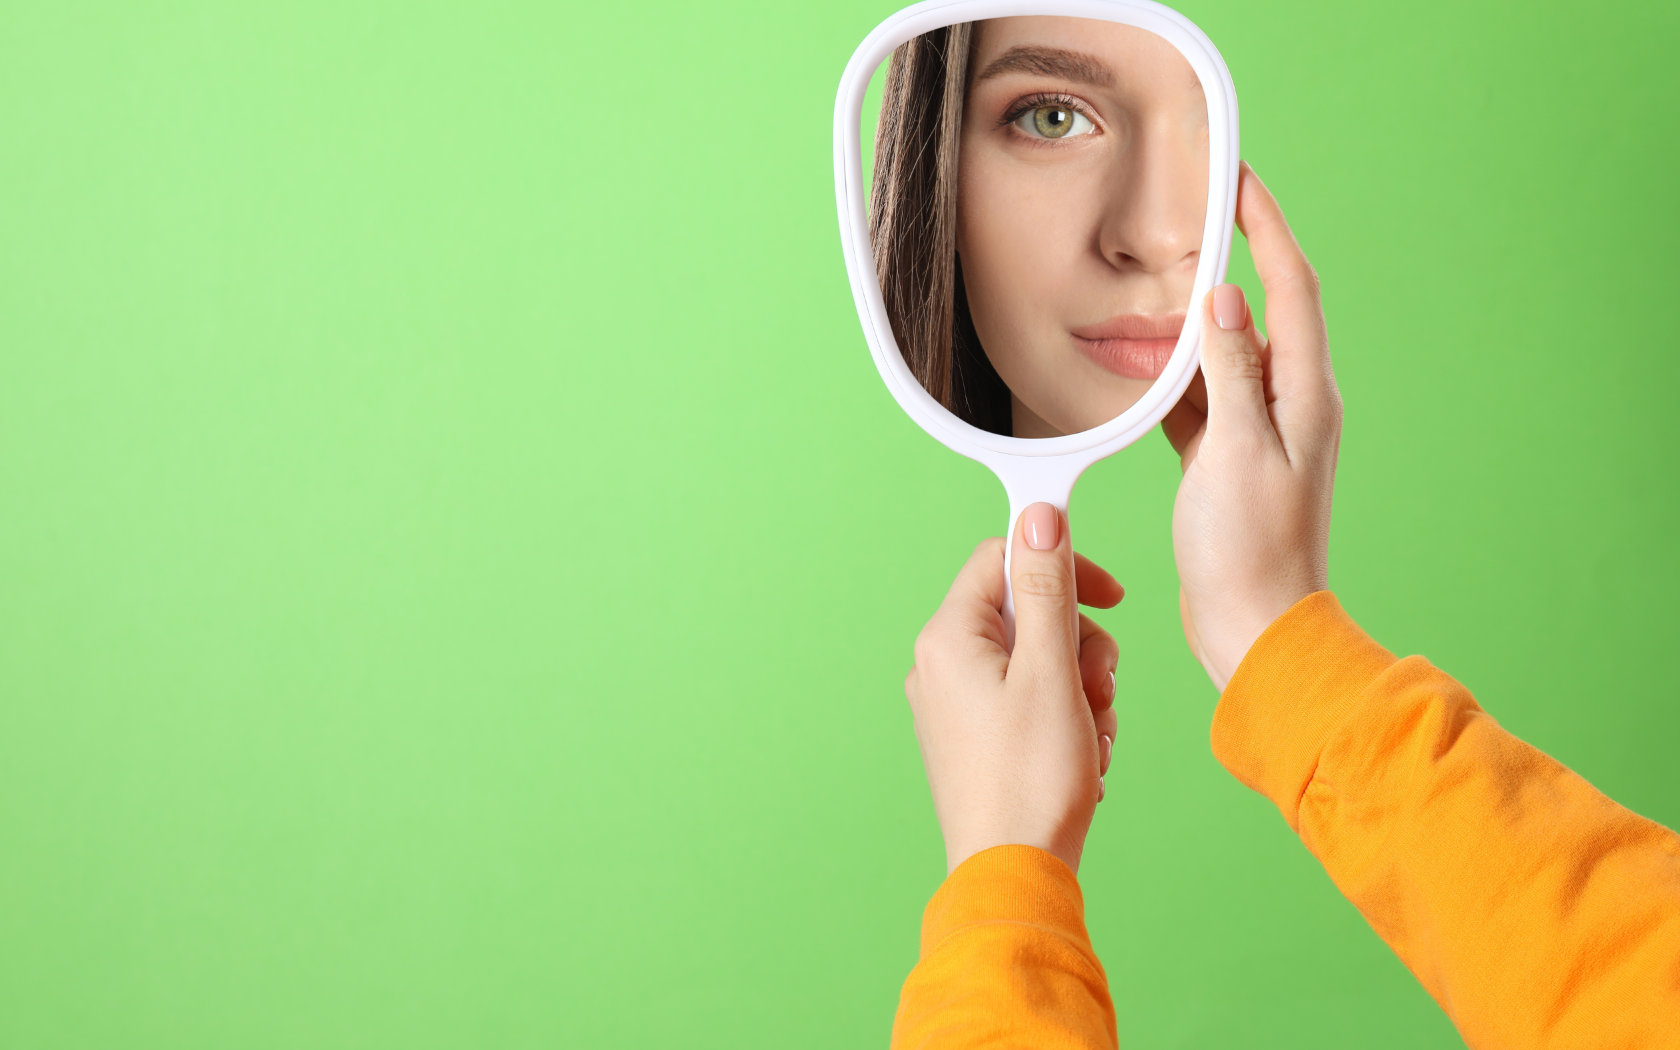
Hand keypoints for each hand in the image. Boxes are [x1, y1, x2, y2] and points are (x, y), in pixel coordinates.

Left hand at [904, 504, 1123, 874]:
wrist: (1015, 874)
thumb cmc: (1031, 778)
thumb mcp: (1051, 669)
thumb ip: (1049, 588)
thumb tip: (1040, 515)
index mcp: (948, 637)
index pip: (1004, 558)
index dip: (1063, 567)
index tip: (1110, 596)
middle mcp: (941, 665)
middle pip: (1029, 612)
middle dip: (1080, 646)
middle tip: (1096, 689)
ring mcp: (956, 705)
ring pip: (1039, 659)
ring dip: (1081, 688)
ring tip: (1090, 734)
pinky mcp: (975, 738)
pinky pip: (1031, 700)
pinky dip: (1066, 719)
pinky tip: (1081, 756)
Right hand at [1163, 163, 1341, 690]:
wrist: (1252, 625)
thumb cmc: (1250, 549)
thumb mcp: (1235, 450)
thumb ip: (1232, 371)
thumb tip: (1228, 300)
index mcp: (1303, 394)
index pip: (1291, 286)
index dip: (1266, 228)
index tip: (1239, 180)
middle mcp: (1288, 403)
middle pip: (1258, 310)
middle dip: (1224, 262)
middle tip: (1189, 220)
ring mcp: (1257, 430)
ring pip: (1221, 354)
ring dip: (1186, 324)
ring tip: (1147, 291)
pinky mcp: (1225, 456)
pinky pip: (1197, 397)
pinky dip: (1169, 376)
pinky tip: (1138, 363)